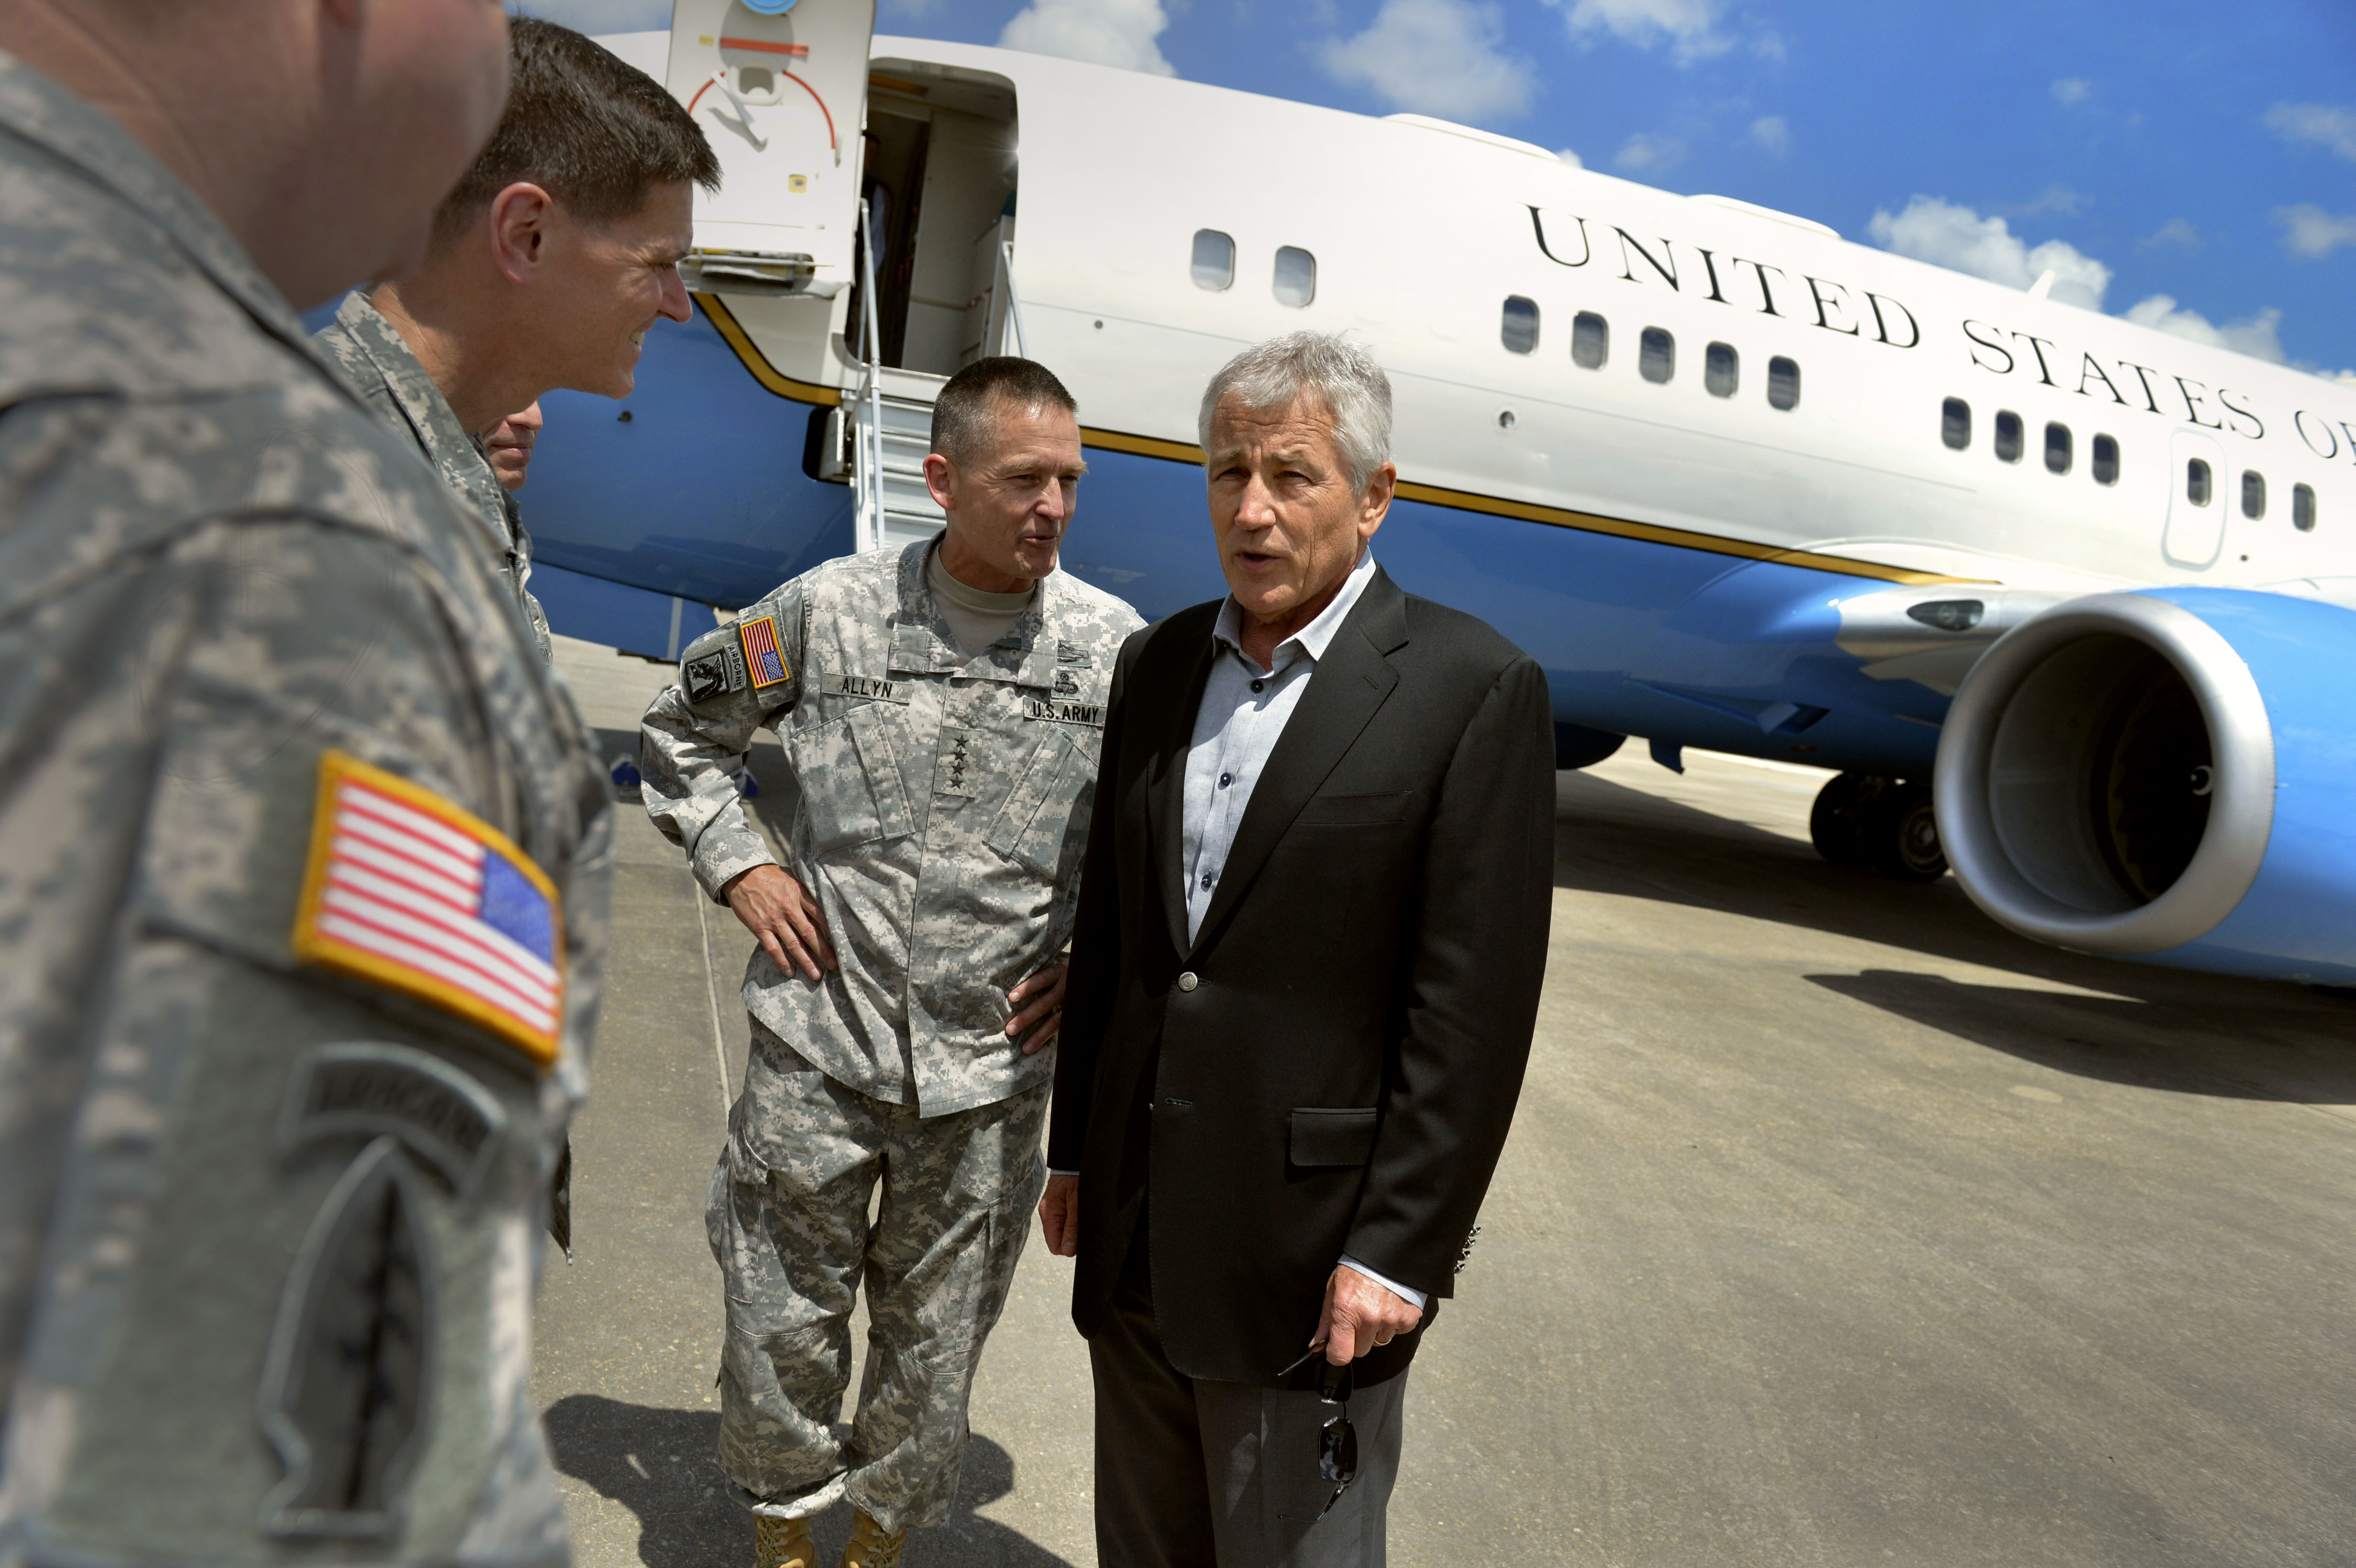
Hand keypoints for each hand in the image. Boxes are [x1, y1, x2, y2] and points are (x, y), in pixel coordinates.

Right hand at [720, 864, 835, 982]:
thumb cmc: (770, 876)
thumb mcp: (792, 878)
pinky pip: (773, 948)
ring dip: (806, 961)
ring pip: (793, 944)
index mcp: (799, 894)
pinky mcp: (760, 927)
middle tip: (835, 965)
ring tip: (817, 975)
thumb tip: (825, 904)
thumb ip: (806, 892)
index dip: (832, 930)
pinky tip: (790, 972)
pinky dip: (782, 962)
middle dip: (824, 951)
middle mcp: (788, 908)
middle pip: (810, 932)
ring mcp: (774, 919)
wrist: (742, 874)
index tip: (843, 942)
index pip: (820, 914)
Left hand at [1007, 960, 1066, 1053]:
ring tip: (1025, 1048)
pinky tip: (1036, 1048)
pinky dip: (1048, 1038)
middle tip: (1010, 1029)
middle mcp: (1068, 988)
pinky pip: (1062, 1029)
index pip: (1043, 979)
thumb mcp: (1056, 964)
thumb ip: (1040, 971)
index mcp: (1060, 972)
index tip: (1011, 998)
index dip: (1028, 988)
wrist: (1090, 975)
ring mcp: (1073, 1003)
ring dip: (1038, 1035)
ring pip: (1055, 1021)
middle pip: (1045, 1004)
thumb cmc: (1064, 970)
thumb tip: (1010, 975)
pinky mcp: (1075, 1015)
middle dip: (1027, 1017)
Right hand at [1039, 1173, 1078, 1255]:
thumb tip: (1068, 1252)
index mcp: (1049, 1214)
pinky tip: (1084, 1212)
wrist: (1076, 1160)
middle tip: (1086, 1223)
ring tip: (1086, 1215)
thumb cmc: (1076, 1178)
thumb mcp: (1077, 1203)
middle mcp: (1049, 1214)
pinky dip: (1078, 1221)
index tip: (1082, 1237)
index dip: (1069, 1247)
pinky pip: (1069, 1222)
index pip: (1055, 1246)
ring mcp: (1055, 1210)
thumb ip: (1072, 1227)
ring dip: (1077, 1229)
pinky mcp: (1062, 1206)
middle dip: (1074, 1237)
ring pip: (1066, 1232)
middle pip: (1061, 1240)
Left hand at [1311, 1264, 1422, 1364]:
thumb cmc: (1355, 1270)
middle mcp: (1370, 1318)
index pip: (1340, 1355)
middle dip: (1357, 1339)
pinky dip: (1394, 1323)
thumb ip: (1326, 1321)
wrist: (1386, 1251)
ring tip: (1376, 1307)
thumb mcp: (1333, 1290)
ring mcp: (1392, 1319)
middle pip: (1361, 1351)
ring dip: (1376, 1330)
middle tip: (1358, 1318)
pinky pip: (1398, 1332)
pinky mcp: (1409, 1317)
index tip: (1336, 1347)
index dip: (1336, 1354)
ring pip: (1380, 1341)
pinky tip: (1390, 1305)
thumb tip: (1316, 1346)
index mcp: (1347, 1312)